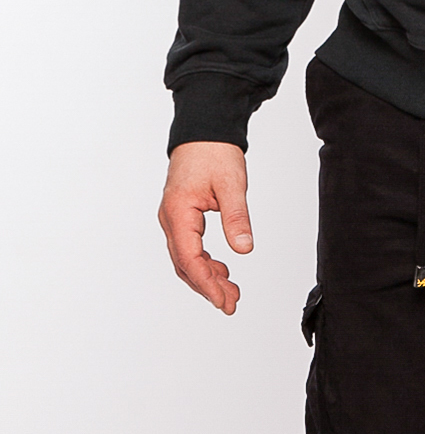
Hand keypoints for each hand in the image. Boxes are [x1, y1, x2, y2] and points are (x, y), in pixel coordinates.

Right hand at [158, 141, 252, 314]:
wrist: (204, 130)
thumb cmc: (214, 152)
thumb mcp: (232, 183)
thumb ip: (236, 217)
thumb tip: (244, 249)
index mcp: (178, 212)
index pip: (189, 259)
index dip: (206, 283)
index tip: (222, 301)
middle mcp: (170, 219)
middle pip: (185, 264)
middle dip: (208, 287)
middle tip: (231, 303)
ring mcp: (174, 218)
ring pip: (186, 258)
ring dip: (206, 277)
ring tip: (231, 291)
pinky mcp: (181, 216)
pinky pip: (189, 247)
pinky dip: (204, 262)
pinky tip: (221, 269)